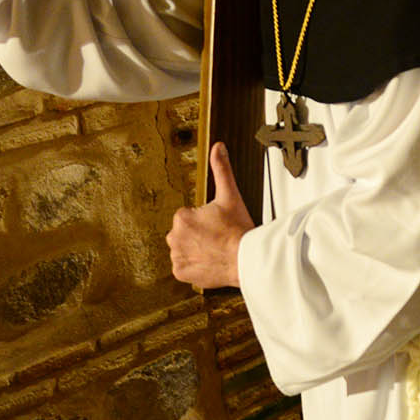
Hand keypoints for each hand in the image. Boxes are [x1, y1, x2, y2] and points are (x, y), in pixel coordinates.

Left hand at [166, 142, 254, 289]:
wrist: (245, 259)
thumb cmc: (238, 229)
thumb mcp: (230, 195)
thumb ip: (221, 169)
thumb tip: (217, 147)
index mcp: (182, 217)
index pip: (188, 216)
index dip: (205, 219)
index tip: (218, 224)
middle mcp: (174, 236)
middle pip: (183, 232)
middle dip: (197, 234)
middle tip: (218, 237)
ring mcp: (177, 256)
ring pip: (183, 248)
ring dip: (195, 249)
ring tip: (215, 249)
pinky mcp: (180, 272)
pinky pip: (183, 266)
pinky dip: (193, 265)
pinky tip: (208, 261)